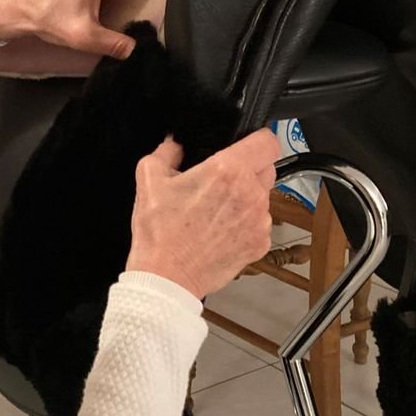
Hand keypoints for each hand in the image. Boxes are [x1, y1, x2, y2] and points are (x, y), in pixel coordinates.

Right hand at [126, 129, 279, 300]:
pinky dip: (245, 223)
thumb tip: (174, 144)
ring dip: (246, 198)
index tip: (247, 143)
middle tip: (221, 181)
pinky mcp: (260, 243)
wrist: (167, 277)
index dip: (257, 138)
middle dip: (248, 168)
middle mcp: (250, 193)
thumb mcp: (149, 179)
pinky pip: (260, 223)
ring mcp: (259, 221)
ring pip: (263, 197)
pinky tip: (220, 230)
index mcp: (227, 171)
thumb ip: (165, 151)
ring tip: (216, 210)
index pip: (266, 141)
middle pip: (266, 167)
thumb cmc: (160, 233)